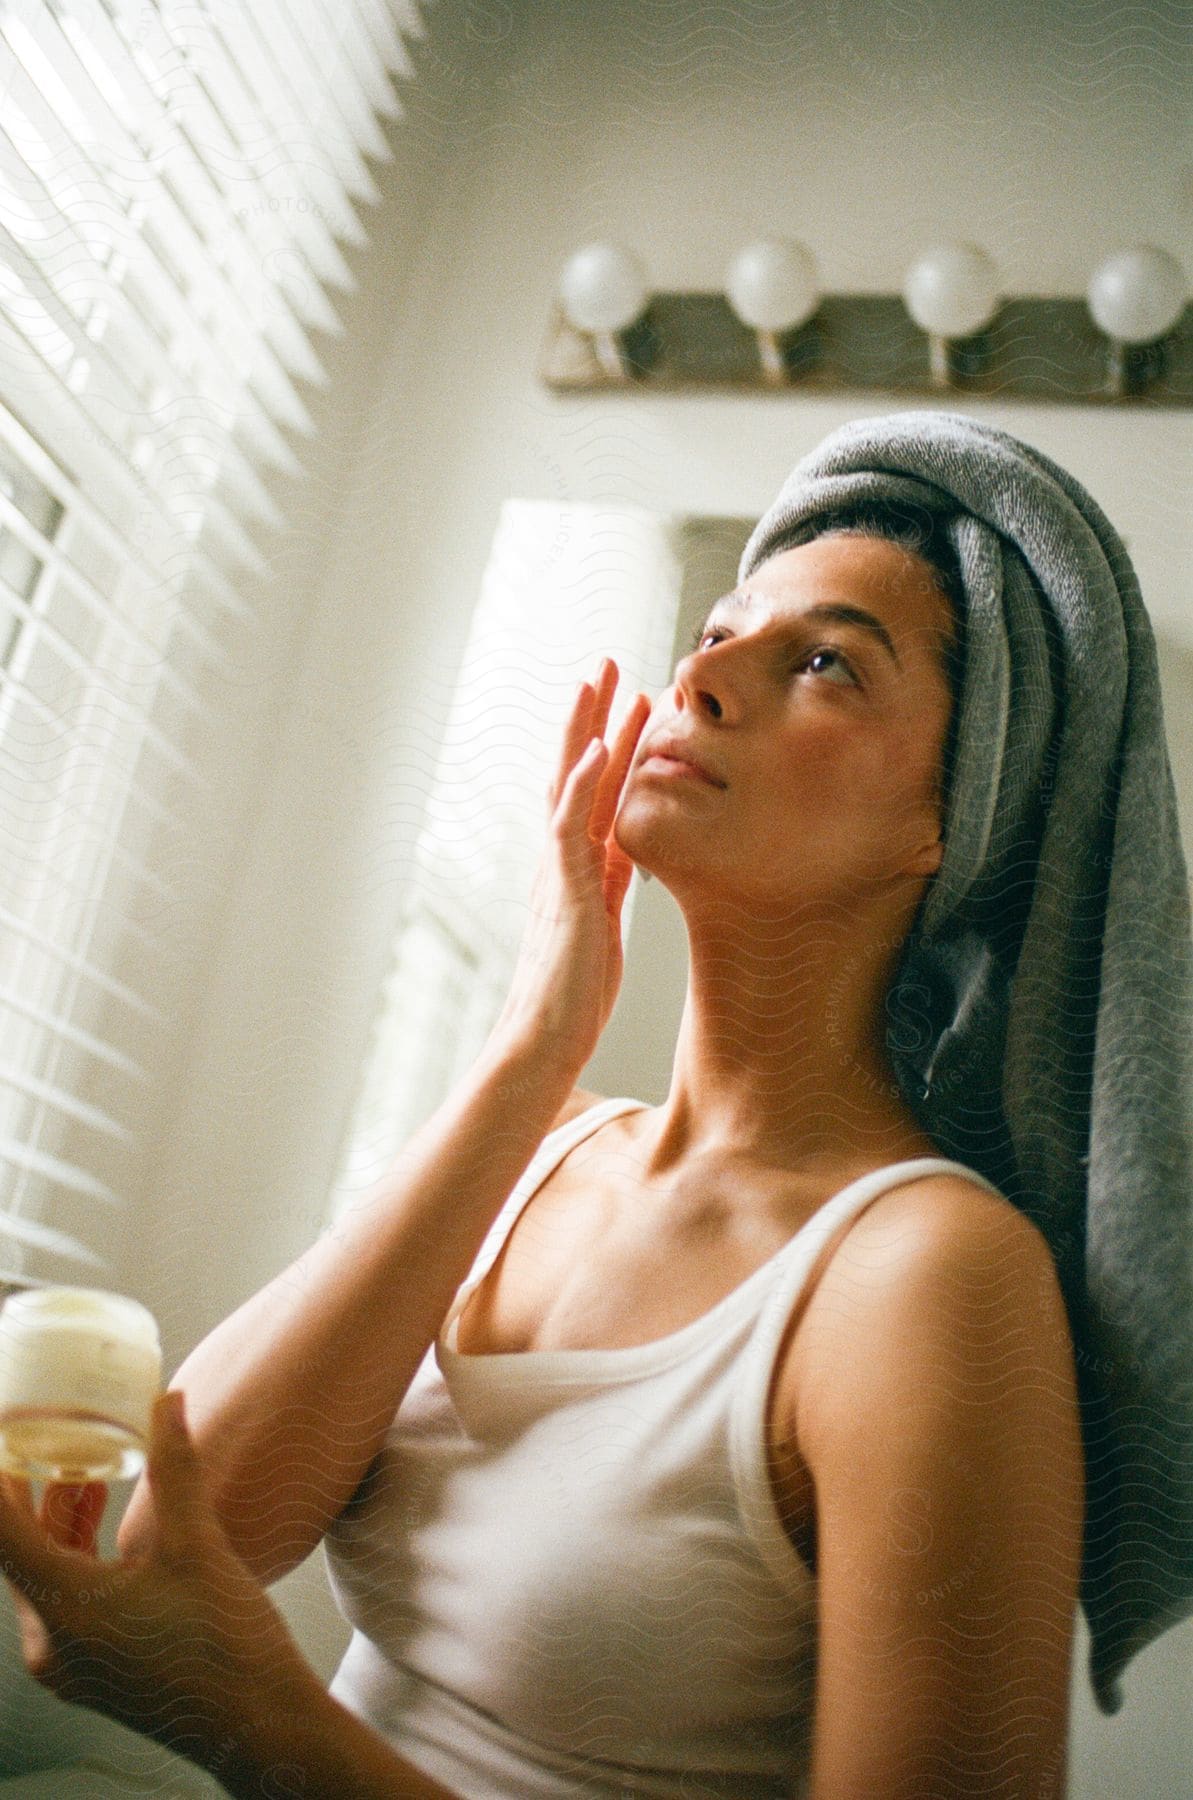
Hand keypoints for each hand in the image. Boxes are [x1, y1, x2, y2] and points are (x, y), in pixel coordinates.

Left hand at [0, 1391, 323, 1780]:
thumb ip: (175, 1468)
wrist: (260, 1724)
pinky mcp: (91, 1668)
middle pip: (17, 1550)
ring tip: (85, 1472)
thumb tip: (166, 1402)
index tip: (9, 1432)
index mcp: (64, 1610)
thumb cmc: (227, 1645)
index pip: (1, 1532)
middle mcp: (51, 1642)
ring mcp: (69, 1662)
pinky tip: (103, 1523)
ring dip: (55, 1520)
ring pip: (41, 1573)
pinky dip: (72, 1553)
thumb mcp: (197, 1543)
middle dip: (29, 1490)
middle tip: (46, 1437)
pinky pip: (61, 1599)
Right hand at [492, 657, 651, 1068]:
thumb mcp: (603, 929)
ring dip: (585, 729)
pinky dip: (582, 783)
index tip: (635, 703)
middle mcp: (562, 860)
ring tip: (598, 679)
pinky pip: (570, 825)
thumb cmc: (573, 1000)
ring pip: (570, 784)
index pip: (597, 793)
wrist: (544, 1041)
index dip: (614, 746)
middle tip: (608, 664)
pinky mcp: (562, 888)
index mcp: (577, 868)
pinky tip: (599, 746)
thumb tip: (631, 861)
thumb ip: (612, 888)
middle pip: (577, 773)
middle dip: (594, 717)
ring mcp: (558, 870)